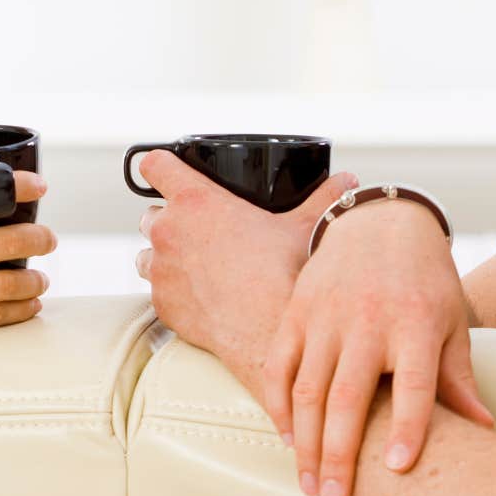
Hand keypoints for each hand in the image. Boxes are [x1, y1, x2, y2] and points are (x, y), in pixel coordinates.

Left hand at [134, 151, 355, 379]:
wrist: (267, 331)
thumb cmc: (283, 274)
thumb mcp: (304, 226)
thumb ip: (323, 197)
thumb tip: (348, 182)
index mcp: (195, 201)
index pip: (155, 164)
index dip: (159, 164)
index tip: (166, 170)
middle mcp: (167, 231)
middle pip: (150, 213)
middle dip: (169, 219)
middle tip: (200, 232)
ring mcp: (159, 270)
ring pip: (147, 253)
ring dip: (164, 255)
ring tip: (197, 265)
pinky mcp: (161, 304)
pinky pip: (156, 290)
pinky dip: (172, 290)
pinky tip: (201, 295)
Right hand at [268, 200, 495, 495]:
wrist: (380, 222)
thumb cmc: (424, 281)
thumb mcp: (451, 323)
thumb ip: (458, 378)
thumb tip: (485, 430)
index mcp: (416, 323)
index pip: (413, 384)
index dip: (406, 427)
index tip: (398, 469)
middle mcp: (368, 320)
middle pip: (349, 396)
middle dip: (340, 453)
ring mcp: (326, 315)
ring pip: (308, 388)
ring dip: (306, 442)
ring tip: (310, 484)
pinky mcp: (296, 311)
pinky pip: (279, 365)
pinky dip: (278, 405)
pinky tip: (288, 439)